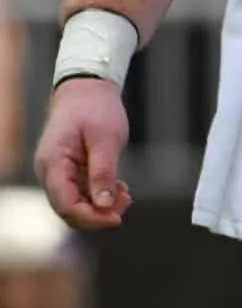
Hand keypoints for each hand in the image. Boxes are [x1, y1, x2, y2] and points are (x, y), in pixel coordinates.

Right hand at [35, 78, 132, 228]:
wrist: (87, 88)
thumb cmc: (95, 108)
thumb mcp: (106, 138)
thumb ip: (103, 172)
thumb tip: (105, 205)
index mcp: (53, 163)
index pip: (65, 204)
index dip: (90, 216)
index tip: (116, 218)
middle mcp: (49, 171)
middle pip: (68, 208)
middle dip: (97, 214)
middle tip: (126, 204)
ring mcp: (57, 172)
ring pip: (74, 202)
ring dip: (100, 205)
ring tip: (126, 195)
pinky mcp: (67, 170)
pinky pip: (80, 192)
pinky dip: (99, 194)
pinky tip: (120, 189)